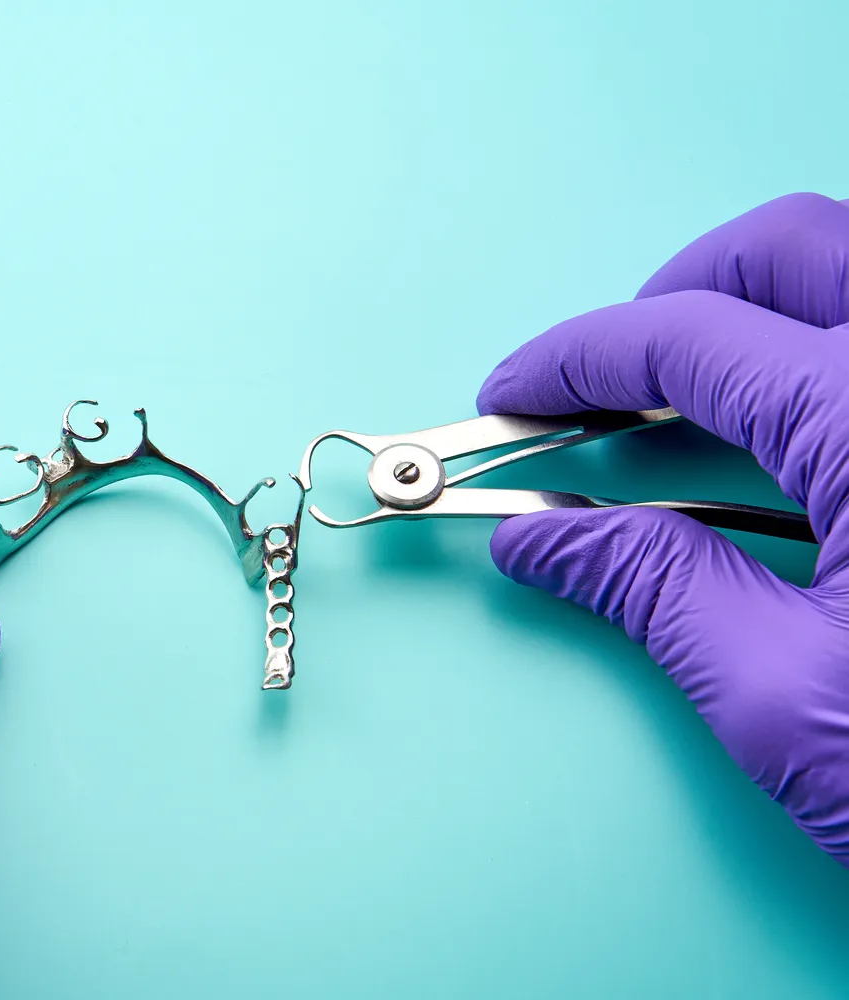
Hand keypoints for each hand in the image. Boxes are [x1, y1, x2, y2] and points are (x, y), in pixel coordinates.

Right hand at [478, 192, 848, 862]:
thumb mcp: (786, 697)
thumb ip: (652, 590)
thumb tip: (545, 540)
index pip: (686, 337)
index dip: (574, 359)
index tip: (514, 396)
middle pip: (790, 248)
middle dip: (672, 292)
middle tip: (605, 382)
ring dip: (762, 307)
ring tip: (698, 397)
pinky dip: (829, 350)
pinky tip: (803, 430)